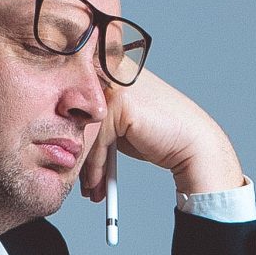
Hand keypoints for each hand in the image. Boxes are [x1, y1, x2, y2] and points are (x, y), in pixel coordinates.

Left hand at [79, 64, 243, 202]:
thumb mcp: (120, 124)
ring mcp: (116, 84)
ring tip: (89, 187)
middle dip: (75, 151)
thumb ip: (95, 119)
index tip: (71, 162)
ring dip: (84, 164)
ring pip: (84, 130)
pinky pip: (96, 140)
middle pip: (76, 115)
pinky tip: (97, 183)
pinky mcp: (120, 103)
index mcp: (111, 66)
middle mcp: (112, 70)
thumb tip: (63, 135)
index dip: (69, 133)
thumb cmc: (158, 134)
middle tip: (78, 180)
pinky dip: (95, 165)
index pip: (75, 99)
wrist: (192, 143)